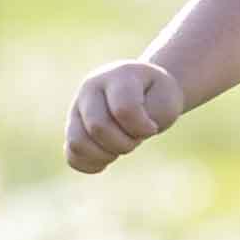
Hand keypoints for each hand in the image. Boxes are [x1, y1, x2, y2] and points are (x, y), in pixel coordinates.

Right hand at [66, 58, 182, 176]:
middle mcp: (91, 88)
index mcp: (118, 76)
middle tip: (136, 138)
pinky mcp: (73, 128)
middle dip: (124, 143)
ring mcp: (77, 108)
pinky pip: (72, 155)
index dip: (142, 128)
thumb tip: (125, 136)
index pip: (124, 109)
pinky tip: (108, 158)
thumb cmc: (158, 96)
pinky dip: (90, 164)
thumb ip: (152, 114)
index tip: (153, 128)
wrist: (146, 90)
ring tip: (121, 147)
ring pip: (78, 142)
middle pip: (98, 127)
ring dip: (105, 155)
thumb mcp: (168, 100)